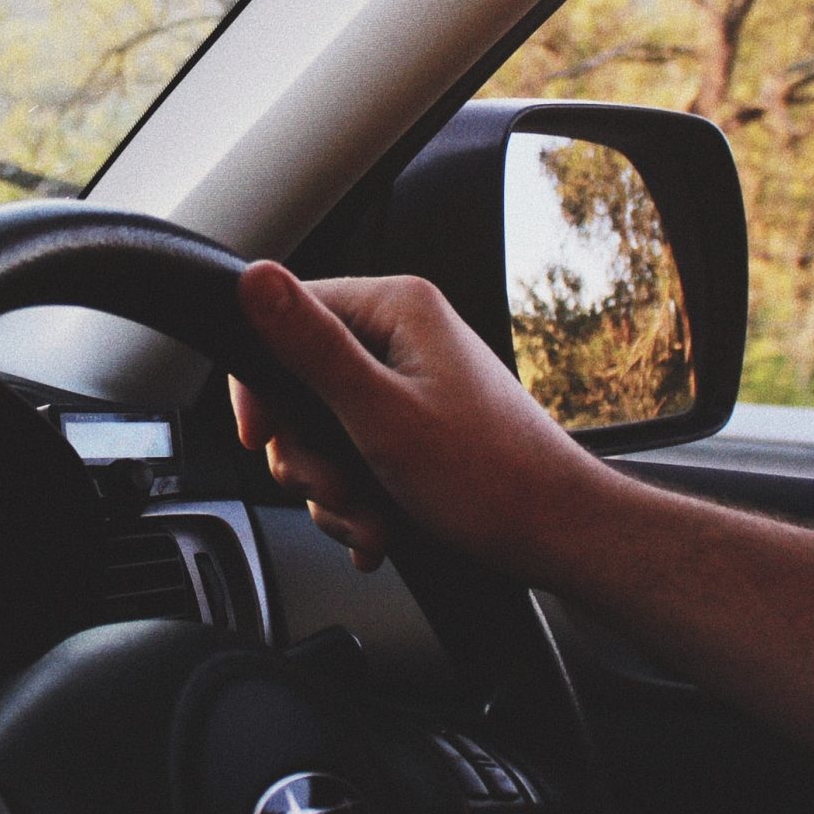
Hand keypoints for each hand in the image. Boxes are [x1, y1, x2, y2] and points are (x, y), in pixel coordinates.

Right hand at [229, 261, 603, 577]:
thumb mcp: (379, 413)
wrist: (559, 535)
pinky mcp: (419, 424)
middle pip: (299, 385)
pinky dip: (359, 501)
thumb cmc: (488, 478)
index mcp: (396, 308)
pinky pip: (356, 455)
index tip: (262, 438)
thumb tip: (253, 279)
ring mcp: (413, 382)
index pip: (286, 317)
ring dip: (335, 490)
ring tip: (371, 520)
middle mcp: (404, 335)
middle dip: (307, 456)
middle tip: (336, 490)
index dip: (261, 387)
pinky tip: (381, 528)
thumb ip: (310, 347)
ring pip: (324, 431)